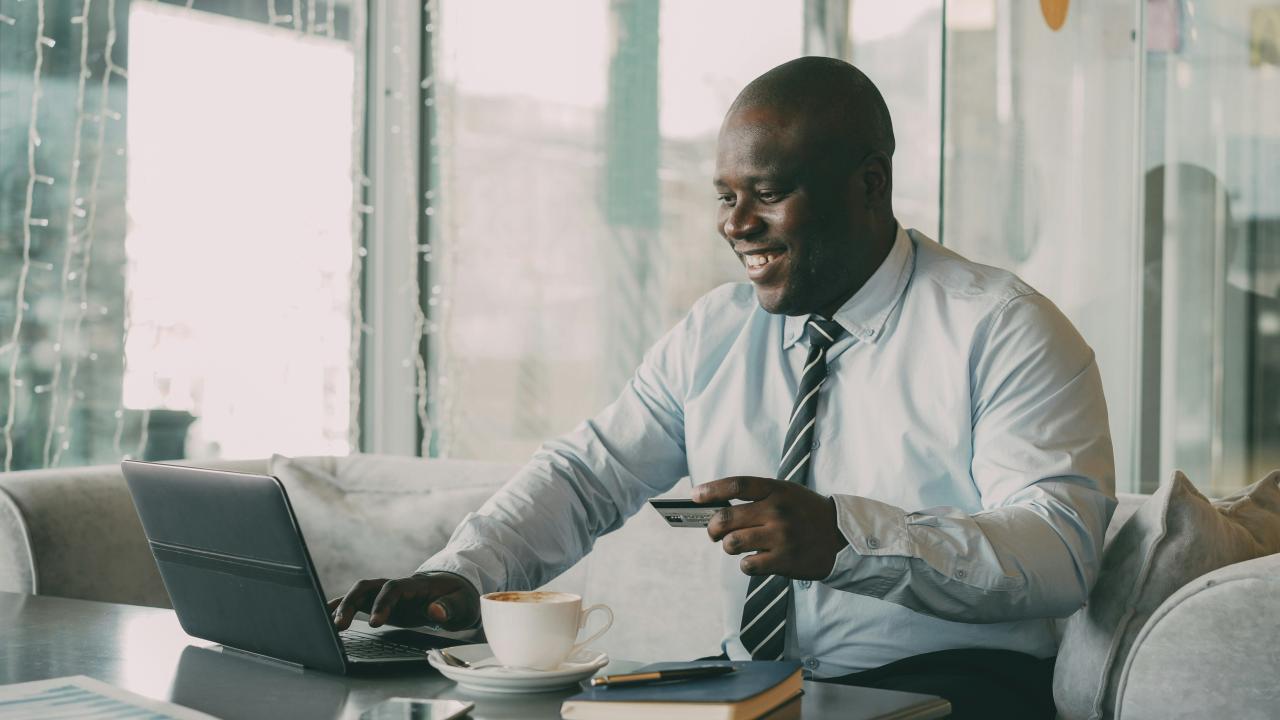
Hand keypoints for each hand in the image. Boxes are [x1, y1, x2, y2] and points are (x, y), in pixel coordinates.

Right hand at [327, 572, 479, 630]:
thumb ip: (450, 607)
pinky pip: (358, 602)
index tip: (374, 622)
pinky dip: (341, 607)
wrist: (454, 590)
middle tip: (340, 626)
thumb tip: (435, 612)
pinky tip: (326, 617)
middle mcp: (396, 586)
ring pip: (359, 593)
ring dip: (342, 606)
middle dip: (351, 603)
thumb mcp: (463, 604)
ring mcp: (386, 593)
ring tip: (328, 626)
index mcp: (416, 585)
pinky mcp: (380, 603)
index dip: (382, 603)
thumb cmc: (459, 598)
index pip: (394, 589)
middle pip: (368, 587)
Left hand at [694, 476, 847, 579]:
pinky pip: (748, 565)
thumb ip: (758, 496)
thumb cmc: (807, 513)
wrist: (841, 537)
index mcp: (776, 490)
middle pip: (726, 518)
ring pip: (732, 543)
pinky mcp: (784, 560)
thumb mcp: (787, 493)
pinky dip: (746, 564)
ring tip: (737, 545)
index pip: (736, 485)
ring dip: (729, 546)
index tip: (695, 496)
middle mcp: (777, 511)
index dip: (711, 490)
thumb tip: (717, 506)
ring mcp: (780, 536)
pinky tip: (755, 560)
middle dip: (713, 527)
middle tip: (714, 532)